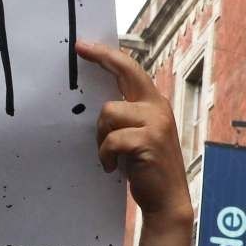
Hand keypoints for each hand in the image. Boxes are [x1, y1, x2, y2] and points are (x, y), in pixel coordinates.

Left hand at [75, 41, 193, 226]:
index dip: (107, 55)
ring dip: (101, 136)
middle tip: (78, 50)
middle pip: (126, 72)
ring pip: (109, 112)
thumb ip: (126, 117)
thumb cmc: (145, 169)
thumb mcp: (138, 135)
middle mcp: (158, 107)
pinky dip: (105, 155)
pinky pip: (111, 140)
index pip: (131, 70)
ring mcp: (156, 123)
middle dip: (101, 58)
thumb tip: (97, 103)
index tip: (83, 46)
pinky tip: (111, 167)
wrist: (166, 200)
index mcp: (154, 104)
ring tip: (109, 155)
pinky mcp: (149, 141)